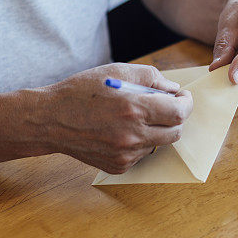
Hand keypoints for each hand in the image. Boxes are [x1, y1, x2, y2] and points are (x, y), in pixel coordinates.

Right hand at [42, 63, 192, 173]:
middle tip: (168, 106)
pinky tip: (121, 130)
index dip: (186, 104)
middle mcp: (132, 136)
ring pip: (159, 144)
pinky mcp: (118, 166)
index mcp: (134, 109)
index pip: (179, 112)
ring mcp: (125, 154)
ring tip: (136, 116)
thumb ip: (152, 78)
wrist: (50, 120)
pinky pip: (142, 154)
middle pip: (175, 132)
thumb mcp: (117, 71)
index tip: (183, 97)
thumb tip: (174, 90)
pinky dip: (140, 142)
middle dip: (176, 117)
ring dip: (156, 129)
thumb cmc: (82, 91)